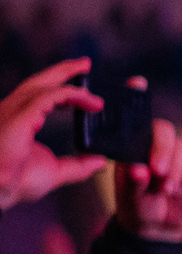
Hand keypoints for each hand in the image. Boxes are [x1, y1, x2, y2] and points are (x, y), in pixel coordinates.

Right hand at [0, 59, 106, 210]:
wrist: (0, 190)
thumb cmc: (15, 182)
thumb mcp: (55, 172)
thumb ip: (78, 166)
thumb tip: (100, 162)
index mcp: (18, 121)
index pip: (39, 96)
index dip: (60, 87)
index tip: (82, 86)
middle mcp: (12, 112)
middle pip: (38, 83)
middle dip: (62, 70)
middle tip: (85, 63)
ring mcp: (13, 113)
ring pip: (43, 86)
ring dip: (67, 77)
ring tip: (87, 70)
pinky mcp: (19, 117)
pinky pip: (48, 98)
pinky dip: (70, 95)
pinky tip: (88, 100)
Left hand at [113, 117, 181, 242]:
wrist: (157, 224)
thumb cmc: (138, 206)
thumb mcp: (130, 198)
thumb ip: (133, 183)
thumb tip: (138, 171)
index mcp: (133, 147)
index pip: (144, 130)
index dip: (152, 144)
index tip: (154, 168)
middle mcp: (154, 145)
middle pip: (166, 133)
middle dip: (166, 155)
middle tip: (162, 177)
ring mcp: (175, 153)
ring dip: (176, 172)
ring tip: (166, 191)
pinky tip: (178, 191)